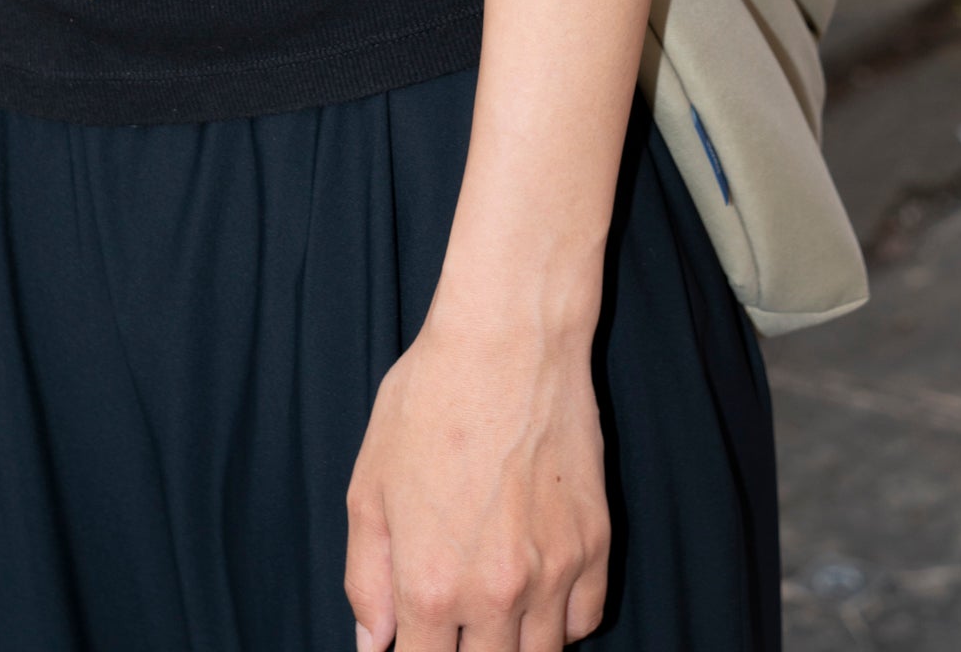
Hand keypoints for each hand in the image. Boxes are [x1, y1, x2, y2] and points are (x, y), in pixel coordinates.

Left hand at [344, 305, 610, 650]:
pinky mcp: (595, 545)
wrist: (509, 340)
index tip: (413, 640)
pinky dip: (561, 622)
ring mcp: (554, 573)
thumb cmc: (430, 399)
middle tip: (452, 621)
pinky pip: (585, 620)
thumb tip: (371, 644)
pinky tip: (535, 593)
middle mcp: (496, 594)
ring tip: (491, 612)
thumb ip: (366, 575)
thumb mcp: (369, 483)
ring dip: (511, 644)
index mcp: (430, 586)